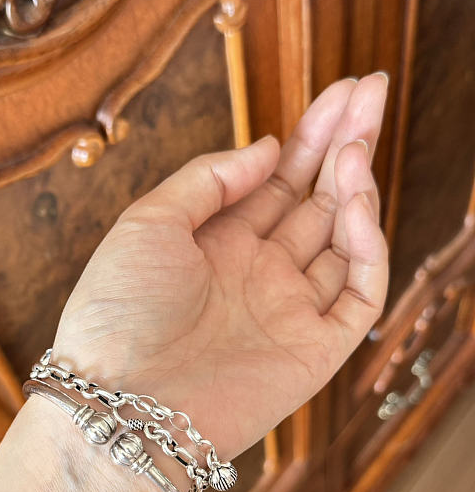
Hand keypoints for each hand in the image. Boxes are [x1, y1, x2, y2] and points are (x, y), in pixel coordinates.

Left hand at [54, 73, 388, 459]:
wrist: (121, 402)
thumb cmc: (118, 313)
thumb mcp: (148, 222)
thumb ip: (209, 179)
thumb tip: (268, 148)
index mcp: (218, 244)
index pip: (279, 181)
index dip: (311, 135)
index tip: (344, 90)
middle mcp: (259, 273)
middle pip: (317, 200)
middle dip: (346, 145)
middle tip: (374, 92)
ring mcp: (290, 310)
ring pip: (342, 240)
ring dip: (355, 187)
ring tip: (356, 144)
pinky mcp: (316, 349)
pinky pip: (359, 292)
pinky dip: (365, 246)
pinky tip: (354, 201)